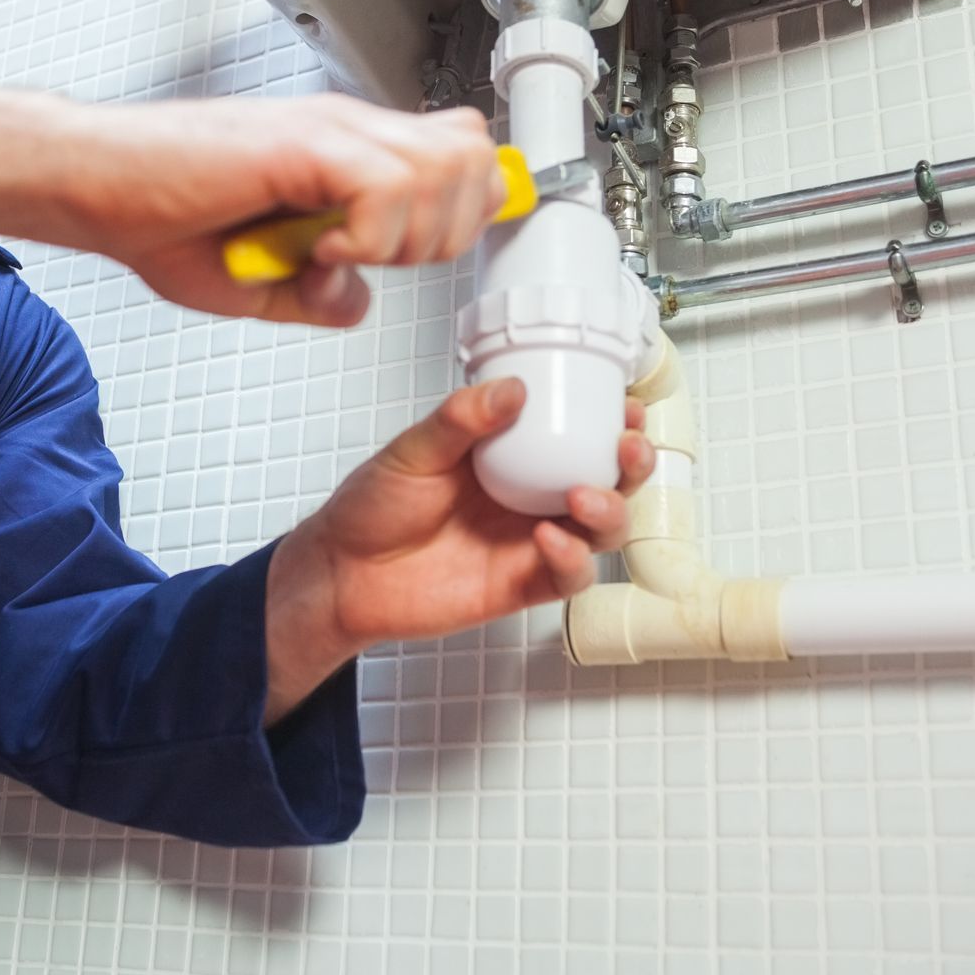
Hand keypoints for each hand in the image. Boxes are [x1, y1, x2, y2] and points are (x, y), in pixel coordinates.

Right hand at [0, 77, 503, 326]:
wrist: (95, 187)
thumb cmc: (159, 218)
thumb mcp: (256, 278)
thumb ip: (317, 294)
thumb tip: (356, 302)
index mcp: (347, 152)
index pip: (460, 153)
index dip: (462, 210)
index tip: (416, 255)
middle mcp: (349, 130)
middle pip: (472, 159)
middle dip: (446, 232)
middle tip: (380, 261)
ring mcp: (330, 130)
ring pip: (445, 168)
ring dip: (408, 235)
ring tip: (345, 254)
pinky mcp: (301, 143)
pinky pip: (387, 185)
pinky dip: (369, 235)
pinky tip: (321, 249)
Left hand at [261, 378, 655, 723]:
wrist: (342, 573)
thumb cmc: (372, 508)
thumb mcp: (412, 450)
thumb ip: (461, 420)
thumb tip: (512, 389)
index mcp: (510, 456)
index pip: (576, 435)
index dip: (611, 422)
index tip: (626, 406)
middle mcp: (530, 498)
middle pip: (607, 482)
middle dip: (631, 467)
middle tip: (627, 449)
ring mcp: (529, 543)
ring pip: (600, 531)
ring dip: (610, 512)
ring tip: (584, 496)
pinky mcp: (521, 585)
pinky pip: (567, 576)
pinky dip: (570, 558)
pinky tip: (548, 538)